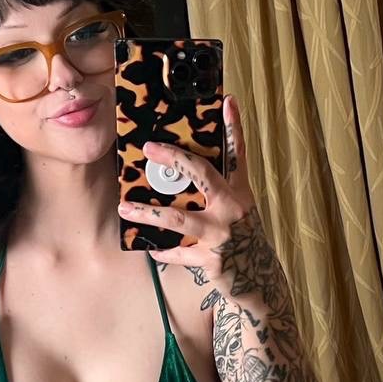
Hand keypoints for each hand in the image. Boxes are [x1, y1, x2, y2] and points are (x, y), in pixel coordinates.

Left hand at [118, 94, 271, 303]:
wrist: (257, 279)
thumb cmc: (240, 240)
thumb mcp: (235, 212)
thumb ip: (215, 195)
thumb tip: (179, 179)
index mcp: (239, 193)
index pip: (237, 155)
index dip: (234, 127)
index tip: (228, 101)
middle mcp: (232, 210)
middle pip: (202, 175)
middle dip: (174, 159)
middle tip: (150, 148)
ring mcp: (221, 235)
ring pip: (179, 219)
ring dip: (148, 214)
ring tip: (125, 209)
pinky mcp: (211, 260)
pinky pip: (178, 253)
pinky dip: (162, 251)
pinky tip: (150, 248)